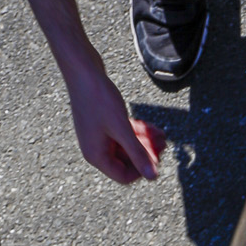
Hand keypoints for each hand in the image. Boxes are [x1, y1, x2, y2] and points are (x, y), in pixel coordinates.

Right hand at [61, 54, 162, 182]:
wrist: (82, 69)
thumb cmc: (98, 98)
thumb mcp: (122, 128)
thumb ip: (137, 153)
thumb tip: (152, 176)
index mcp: (96, 156)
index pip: (123, 176)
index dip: (142, 170)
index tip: (158, 158)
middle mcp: (95, 149)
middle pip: (126, 161)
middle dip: (146, 154)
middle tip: (163, 144)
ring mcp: (98, 136)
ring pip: (127, 147)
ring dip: (145, 142)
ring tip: (162, 135)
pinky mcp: (102, 124)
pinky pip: (123, 135)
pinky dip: (137, 132)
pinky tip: (152, 127)